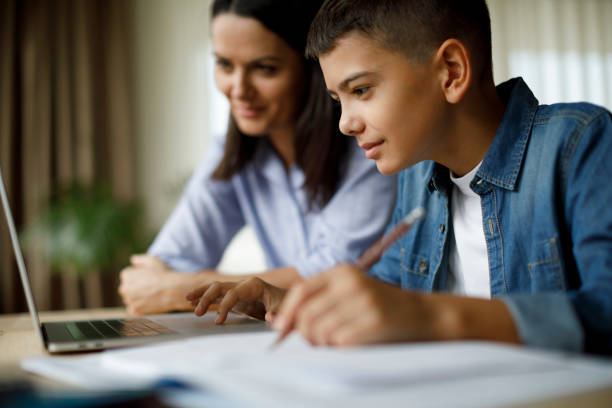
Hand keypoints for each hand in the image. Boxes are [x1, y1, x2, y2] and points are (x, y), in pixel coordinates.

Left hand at [119, 254, 203, 314]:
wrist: (174, 290)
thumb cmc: (164, 274)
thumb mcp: (152, 260)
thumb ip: (139, 259)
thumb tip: (132, 260)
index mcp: (126, 275)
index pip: (127, 276)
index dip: (138, 276)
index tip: (147, 278)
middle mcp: (124, 288)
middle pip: (127, 288)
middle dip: (134, 287)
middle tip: (149, 287)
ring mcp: (129, 301)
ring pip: (130, 299)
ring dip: (137, 298)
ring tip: (151, 295)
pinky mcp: (135, 311)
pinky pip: (134, 309)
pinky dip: (140, 308)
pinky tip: (149, 303)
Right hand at [185, 277, 286, 323]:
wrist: (288, 300)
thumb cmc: (285, 304)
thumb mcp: (283, 308)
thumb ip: (277, 313)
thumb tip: (269, 318)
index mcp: (253, 285)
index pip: (232, 294)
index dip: (224, 307)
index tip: (218, 322)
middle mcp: (243, 284)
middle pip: (219, 287)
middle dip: (207, 297)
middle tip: (197, 313)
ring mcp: (237, 289)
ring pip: (215, 288)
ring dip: (201, 294)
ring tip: (188, 300)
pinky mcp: (234, 296)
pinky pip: (216, 294)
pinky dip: (204, 296)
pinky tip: (191, 300)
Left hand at [274, 263, 448, 345]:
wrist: (421, 314)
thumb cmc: (379, 307)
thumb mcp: (350, 293)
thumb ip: (320, 301)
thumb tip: (282, 323)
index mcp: (342, 272)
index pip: (301, 291)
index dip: (288, 312)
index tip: (280, 329)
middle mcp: (351, 282)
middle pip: (307, 315)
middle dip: (306, 334)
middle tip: (316, 341)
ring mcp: (364, 300)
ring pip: (321, 331)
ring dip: (324, 343)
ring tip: (338, 341)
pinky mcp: (375, 320)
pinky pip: (340, 342)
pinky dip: (341, 348)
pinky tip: (353, 342)